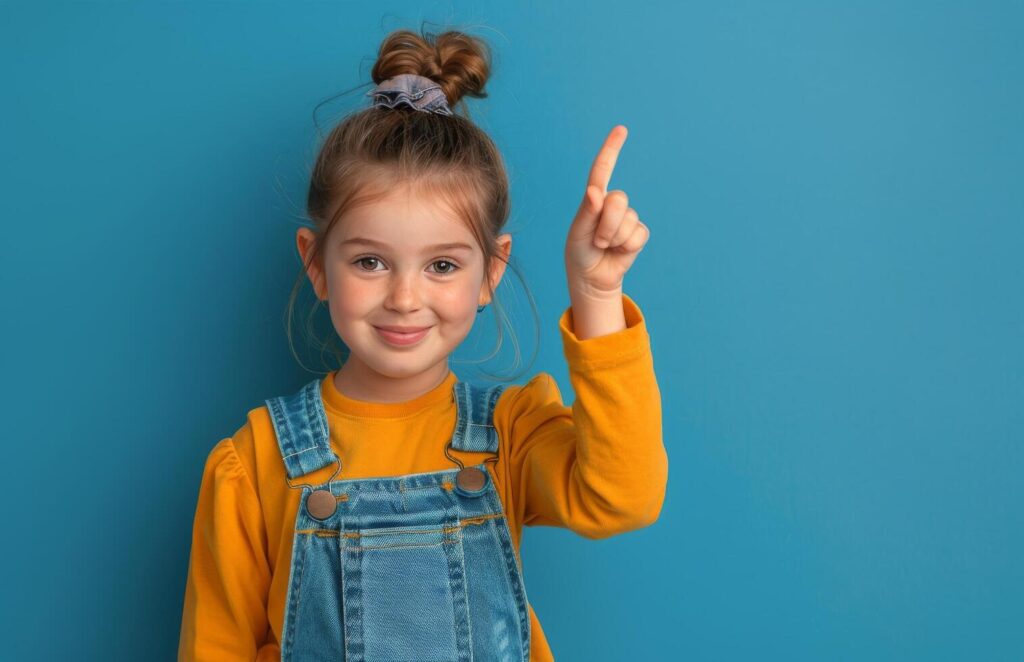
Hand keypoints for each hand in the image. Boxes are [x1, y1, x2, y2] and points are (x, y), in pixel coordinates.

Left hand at [565, 125, 650, 298]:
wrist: (592, 277)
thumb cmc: (580, 252)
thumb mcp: (578, 233)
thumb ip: (588, 212)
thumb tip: (595, 191)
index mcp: (593, 199)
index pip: (602, 169)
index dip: (612, 148)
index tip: (621, 129)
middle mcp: (611, 204)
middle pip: (618, 200)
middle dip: (606, 224)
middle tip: (596, 241)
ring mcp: (626, 217)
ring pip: (627, 220)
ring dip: (613, 238)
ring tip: (604, 247)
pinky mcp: (638, 233)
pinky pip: (637, 235)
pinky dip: (626, 247)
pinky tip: (618, 251)